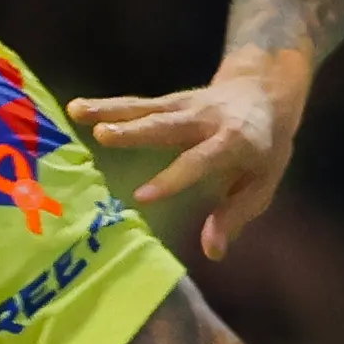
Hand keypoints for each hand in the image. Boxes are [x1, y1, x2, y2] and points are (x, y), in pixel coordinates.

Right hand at [72, 72, 302, 264]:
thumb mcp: (262, 184)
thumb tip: (211, 251)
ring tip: (78, 112)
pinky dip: (107, 106)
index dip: (171, 179)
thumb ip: (235, 215)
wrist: (266, 92)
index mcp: (234, 142)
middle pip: (168, 125)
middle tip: (103, 136)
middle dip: (136, 131)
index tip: (140, 196)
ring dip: (111, 111)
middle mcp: (206, 120)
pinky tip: (77, 108)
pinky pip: (137, 105)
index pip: (200, 161)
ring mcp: (186, 106)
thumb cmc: (264, 149)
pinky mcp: (170, 101)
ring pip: (146, 109)